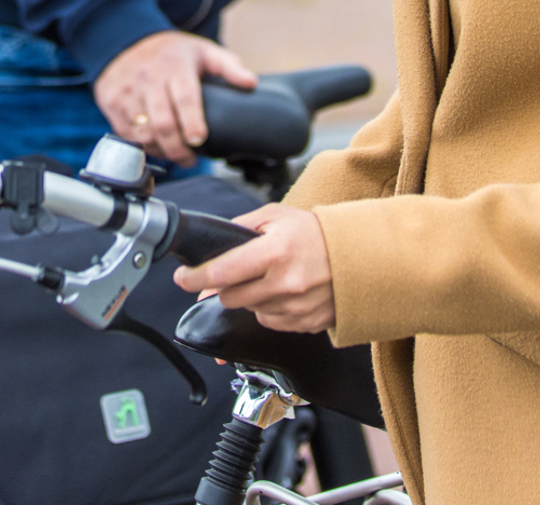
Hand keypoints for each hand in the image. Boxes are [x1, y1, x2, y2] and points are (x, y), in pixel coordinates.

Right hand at [94, 31, 256, 164]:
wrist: (125, 43)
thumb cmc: (170, 52)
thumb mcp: (203, 50)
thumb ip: (229, 66)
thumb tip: (251, 83)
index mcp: (174, 65)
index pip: (184, 97)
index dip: (191, 122)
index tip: (199, 139)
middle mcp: (148, 78)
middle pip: (162, 121)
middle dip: (177, 147)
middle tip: (191, 158)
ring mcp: (126, 91)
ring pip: (142, 132)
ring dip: (161, 150)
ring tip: (177, 155)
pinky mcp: (111, 103)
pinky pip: (126, 134)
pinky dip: (143, 146)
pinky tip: (157, 147)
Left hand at [174, 203, 334, 333]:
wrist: (358, 256)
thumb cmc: (316, 233)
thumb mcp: (277, 216)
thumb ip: (242, 227)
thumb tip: (215, 246)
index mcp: (274, 251)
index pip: (223, 270)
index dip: (196, 276)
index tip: (182, 277)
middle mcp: (283, 283)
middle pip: (230, 297)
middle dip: (228, 285)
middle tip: (243, 270)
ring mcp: (293, 307)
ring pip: (248, 309)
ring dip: (251, 296)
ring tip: (273, 276)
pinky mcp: (302, 324)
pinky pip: (269, 321)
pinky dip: (270, 308)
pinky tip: (286, 291)